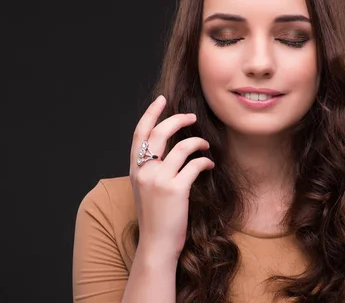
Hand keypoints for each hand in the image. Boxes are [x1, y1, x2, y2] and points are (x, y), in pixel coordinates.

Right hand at [129, 95, 214, 261]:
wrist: (156, 245)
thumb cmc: (154, 217)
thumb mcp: (145, 189)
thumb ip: (150, 169)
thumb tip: (167, 148)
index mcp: (135, 169)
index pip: (139, 133)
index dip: (150, 113)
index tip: (161, 100)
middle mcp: (144, 171)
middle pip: (159, 133)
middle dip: (178, 119)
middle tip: (192, 117)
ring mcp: (159, 180)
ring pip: (181, 146)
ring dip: (197, 142)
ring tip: (204, 145)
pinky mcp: (176, 189)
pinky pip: (194, 165)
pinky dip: (204, 161)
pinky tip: (209, 164)